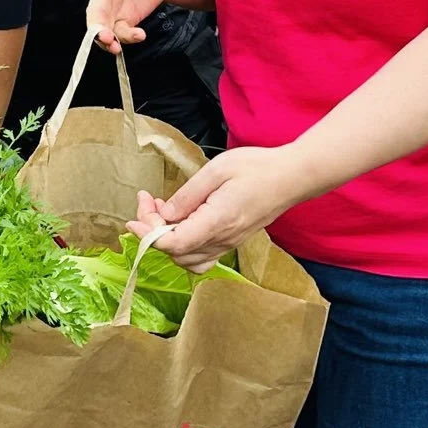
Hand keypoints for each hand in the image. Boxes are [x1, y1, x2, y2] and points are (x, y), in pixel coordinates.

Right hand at [88, 0, 174, 52]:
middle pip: (94, 6)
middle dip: (96, 24)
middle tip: (104, 35)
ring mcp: (113, 3)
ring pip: (102, 24)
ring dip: (104, 38)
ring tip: (115, 48)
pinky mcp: (125, 15)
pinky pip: (119, 30)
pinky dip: (126, 38)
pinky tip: (140, 36)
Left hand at [128, 146, 309, 270]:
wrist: (292, 177)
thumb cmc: (257, 168)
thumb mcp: (216, 171)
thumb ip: (188, 195)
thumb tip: (165, 214)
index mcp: (217, 222)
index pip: (173, 245)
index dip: (148, 235)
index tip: (135, 216)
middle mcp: (223, 239)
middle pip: (176, 253)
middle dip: (153, 231)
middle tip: (149, 201)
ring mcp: (230, 243)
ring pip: (188, 259)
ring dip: (167, 238)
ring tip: (163, 209)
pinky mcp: (233, 240)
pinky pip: (201, 255)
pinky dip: (183, 243)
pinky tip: (182, 219)